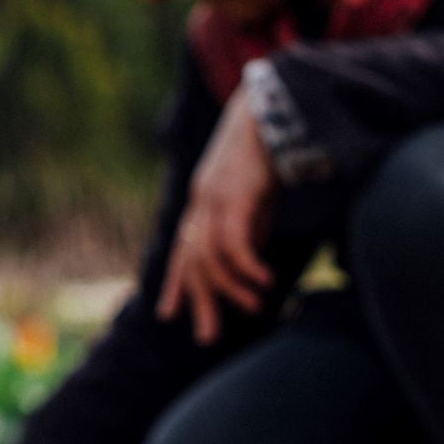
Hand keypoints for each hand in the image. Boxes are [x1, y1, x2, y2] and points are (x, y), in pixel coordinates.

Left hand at [159, 88, 277, 345]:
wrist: (274, 106)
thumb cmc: (269, 147)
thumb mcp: (255, 193)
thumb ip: (248, 221)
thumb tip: (249, 254)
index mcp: (203, 202)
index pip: (182, 251)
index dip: (175, 283)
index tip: (168, 314)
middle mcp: (201, 203)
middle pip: (191, 263)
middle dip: (200, 301)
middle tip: (208, 337)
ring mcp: (214, 200)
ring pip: (211, 260)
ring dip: (231, 289)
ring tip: (256, 307)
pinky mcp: (235, 197)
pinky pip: (234, 246)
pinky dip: (246, 270)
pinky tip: (264, 283)